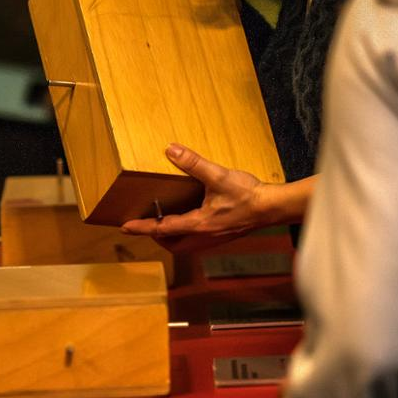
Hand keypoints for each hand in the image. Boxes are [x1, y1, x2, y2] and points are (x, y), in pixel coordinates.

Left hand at [121, 143, 269, 252]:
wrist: (272, 208)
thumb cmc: (247, 194)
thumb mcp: (218, 175)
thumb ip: (193, 163)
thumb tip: (171, 150)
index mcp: (198, 224)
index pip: (162, 228)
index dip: (142, 227)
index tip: (125, 226)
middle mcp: (203, 236)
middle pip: (172, 244)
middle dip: (156, 237)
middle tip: (144, 226)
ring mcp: (213, 239)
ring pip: (184, 246)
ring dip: (171, 239)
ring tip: (163, 226)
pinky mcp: (222, 236)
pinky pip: (196, 242)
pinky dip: (185, 236)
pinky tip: (190, 222)